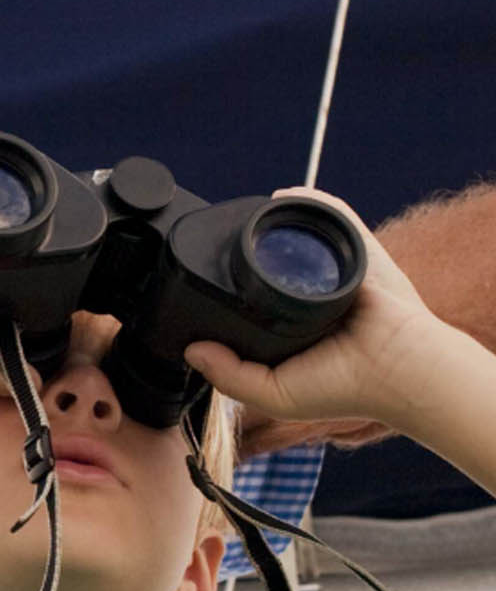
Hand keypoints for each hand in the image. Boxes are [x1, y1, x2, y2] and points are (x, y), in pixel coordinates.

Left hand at [184, 188, 448, 429]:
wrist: (399, 367)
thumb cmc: (344, 388)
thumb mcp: (274, 393)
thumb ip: (229, 376)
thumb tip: (190, 349)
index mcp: (291, 326)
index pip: (253, 299)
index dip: (230, 290)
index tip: (202, 283)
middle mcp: (311, 293)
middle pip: (270, 263)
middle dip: (245, 252)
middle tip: (219, 248)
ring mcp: (334, 268)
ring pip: (296, 237)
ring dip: (272, 224)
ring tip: (242, 220)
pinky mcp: (356, 248)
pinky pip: (330, 215)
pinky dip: (308, 201)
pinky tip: (282, 197)